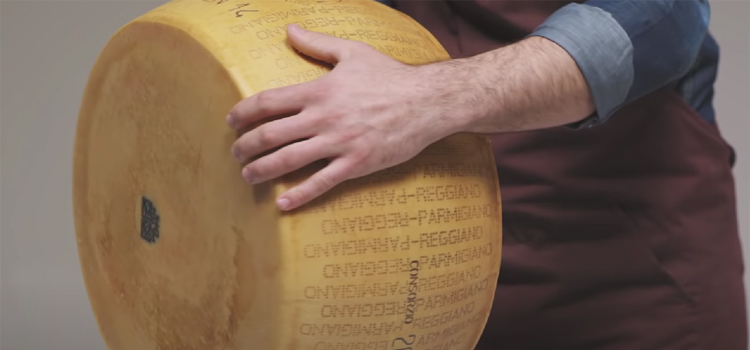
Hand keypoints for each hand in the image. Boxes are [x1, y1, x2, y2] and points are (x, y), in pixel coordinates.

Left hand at [226, 24, 464, 210]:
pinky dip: (300, 194)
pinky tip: (283, 203)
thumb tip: (289, 28)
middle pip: (270, 134)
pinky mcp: (357, 164)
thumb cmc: (391, 76)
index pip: (268, 102)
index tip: (230, 122)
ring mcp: (339, 143)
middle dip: (245, 147)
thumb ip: (317, 43)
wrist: (428, 101)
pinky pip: (322, 182)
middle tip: (235, 154)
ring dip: (261, 171)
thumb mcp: (353, 51)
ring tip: (247, 177)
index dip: (242, 113)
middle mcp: (323, 117)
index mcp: (319, 90)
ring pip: (289, 160)